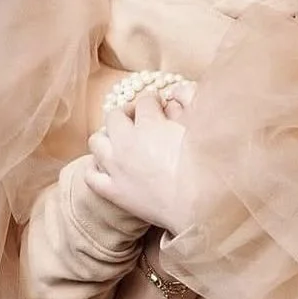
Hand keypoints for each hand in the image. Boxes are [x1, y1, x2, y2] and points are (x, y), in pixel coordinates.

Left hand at [84, 88, 193, 235]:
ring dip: (107, 137)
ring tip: (120, 141)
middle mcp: (126, 142)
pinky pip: (91, 175)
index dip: (155, 101)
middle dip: (127, 113)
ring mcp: (116, 167)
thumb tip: (175, 92)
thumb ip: (189, 101)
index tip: (161, 106)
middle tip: (140, 120)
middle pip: (114, 115)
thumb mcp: (200, 125)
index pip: (146, 100)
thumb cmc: (206, 165)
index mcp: (150, 123)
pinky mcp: (113, 191)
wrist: (200, 206)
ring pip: (96, 141)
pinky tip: (107, 166)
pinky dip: (96, 167)